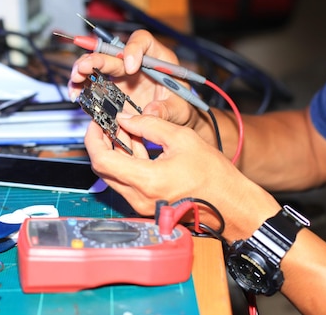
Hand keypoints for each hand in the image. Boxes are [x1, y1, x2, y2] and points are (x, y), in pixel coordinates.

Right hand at [69, 29, 197, 128]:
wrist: (171, 121)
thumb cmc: (180, 109)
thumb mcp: (180, 110)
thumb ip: (167, 109)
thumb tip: (151, 111)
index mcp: (156, 58)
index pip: (142, 41)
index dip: (134, 49)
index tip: (131, 67)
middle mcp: (135, 62)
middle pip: (113, 52)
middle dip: (97, 58)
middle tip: (84, 68)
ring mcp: (121, 75)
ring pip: (98, 64)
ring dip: (83, 69)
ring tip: (75, 79)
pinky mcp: (111, 89)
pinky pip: (93, 83)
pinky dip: (81, 87)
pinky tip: (75, 93)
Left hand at [84, 112, 278, 239]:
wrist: (232, 205)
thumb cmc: (215, 177)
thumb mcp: (182, 139)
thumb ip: (149, 125)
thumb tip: (125, 118)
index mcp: (146, 180)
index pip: (101, 160)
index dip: (93, 139)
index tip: (96, 124)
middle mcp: (139, 197)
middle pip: (104, 169)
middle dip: (102, 144)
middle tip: (108, 125)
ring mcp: (142, 205)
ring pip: (115, 176)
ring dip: (116, 153)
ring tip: (127, 131)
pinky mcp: (148, 206)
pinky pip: (128, 183)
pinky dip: (128, 164)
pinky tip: (138, 146)